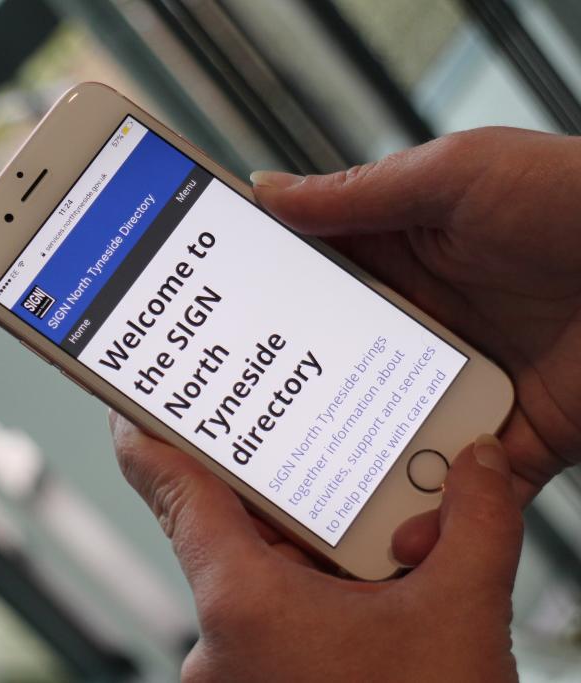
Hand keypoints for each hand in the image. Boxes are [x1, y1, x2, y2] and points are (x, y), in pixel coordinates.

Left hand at [112, 413, 521, 681]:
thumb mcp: (458, 619)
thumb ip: (475, 528)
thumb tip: (478, 468)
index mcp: (242, 604)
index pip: (173, 492)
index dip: (151, 437)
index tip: (132, 402)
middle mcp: (219, 643)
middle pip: (228, 531)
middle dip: (277, 492)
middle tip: (309, 444)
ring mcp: (234, 673)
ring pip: (256, 579)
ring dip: (304, 550)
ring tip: (368, 522)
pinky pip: (270, 620)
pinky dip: (309, 594)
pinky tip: (368, 585)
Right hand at [251, 127, 580, 514]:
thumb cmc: (575, 197)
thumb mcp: (454, 177)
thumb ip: (358, 195)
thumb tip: (265, 191)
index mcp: (397, 266)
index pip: (306, 299)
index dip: (256, 321)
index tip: (207, 350)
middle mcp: (419, 332)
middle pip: (332, 381)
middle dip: (284, 414)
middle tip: (229, 448)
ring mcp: (460, 389)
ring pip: (383, 443)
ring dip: (345, 476)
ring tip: (298, 513)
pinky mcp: (510, 440)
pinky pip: (459, 492)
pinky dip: (430, 521)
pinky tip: (396, 536)